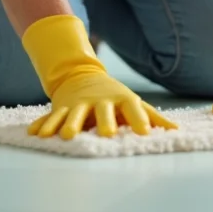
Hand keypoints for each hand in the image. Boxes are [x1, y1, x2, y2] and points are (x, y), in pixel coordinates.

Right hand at [21, 14, 177, 139]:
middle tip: (107, 133)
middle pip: (102, 110)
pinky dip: (44, 125)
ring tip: (68, 136)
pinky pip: (52, 117)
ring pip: (74, 114)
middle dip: (104, 120)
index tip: (145, 133)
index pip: (133, 108)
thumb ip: (152, 117)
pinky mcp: (61, 107)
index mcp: (121, 99)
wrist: (81, 75)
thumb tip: (176, 131)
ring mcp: (78, 103)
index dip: (140, 119)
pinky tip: (36, 134)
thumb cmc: (114, 97)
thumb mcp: (133, 103)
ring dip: (70, 124)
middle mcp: (100, 100)